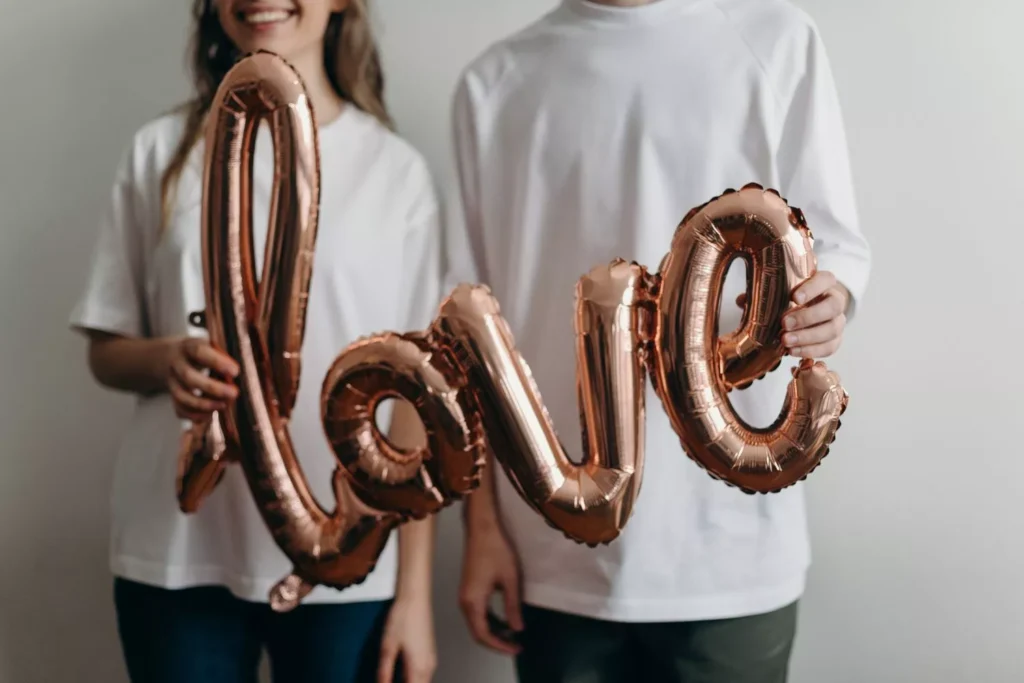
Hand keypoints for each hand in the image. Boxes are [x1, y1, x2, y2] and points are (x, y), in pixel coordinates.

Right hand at [164, 337, 238, 420]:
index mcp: (189, 346)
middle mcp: (177, 363)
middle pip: (188, 377)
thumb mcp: (211, 345)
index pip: (199, 351)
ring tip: (223, 405)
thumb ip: (224, 355)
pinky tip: (209, 415)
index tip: (236, 371)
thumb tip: (243, 371)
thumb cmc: (203, 352)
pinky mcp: (172, 396)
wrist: (171, 356)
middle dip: (213, 388)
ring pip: (181, 396)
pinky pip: (179, 409)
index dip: (216, 362)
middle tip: (234, 393)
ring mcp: (172, 381)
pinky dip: (194, 415)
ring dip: (203, 404)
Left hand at [378, 595, 436, 682]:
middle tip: (388, 682)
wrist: (415, 597)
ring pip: (422, 682)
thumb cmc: (403, 617)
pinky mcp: (429, 652)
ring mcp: (431, 659)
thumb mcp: (388, 647)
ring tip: (392, 679)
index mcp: (418, 667)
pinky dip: (414, 678)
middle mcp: (428, 666)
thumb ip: (384, 671)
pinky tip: (402, 675)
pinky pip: (424, 674)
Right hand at [458, 525, 523, 655]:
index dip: (500, 646)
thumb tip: (517, 628)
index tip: (516, 649)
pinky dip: (490, 620)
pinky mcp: (468, 590)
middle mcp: (464, 602)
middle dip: (497, 641)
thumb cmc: (496, 549)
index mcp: (472, 601)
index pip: (483, 635)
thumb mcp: (510, 579)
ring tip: (514, 635)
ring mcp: (465, 595)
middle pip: (478, 632)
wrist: (482, 528)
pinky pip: (477, 613)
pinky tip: (505, 620)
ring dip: (494, 631)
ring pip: (477, 623)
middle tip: (517, 645)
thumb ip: (512, 606)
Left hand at [734, 271, 848, 357]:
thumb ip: (764, 294)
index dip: (812, 288)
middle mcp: (835, 300)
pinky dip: (811, 351)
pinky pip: (830, 347)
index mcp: (824, 283)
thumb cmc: (792, 299)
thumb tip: (741, 300)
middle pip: (833, 306)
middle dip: (808, 317)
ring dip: (808, 337)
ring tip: (786, 342)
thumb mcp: (781, 291)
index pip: (826, 279)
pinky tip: (793, 351)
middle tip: (785, 324)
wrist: (812, 312)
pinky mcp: (836, 340)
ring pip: (833, 329)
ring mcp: (838, 321)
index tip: (794, 298)